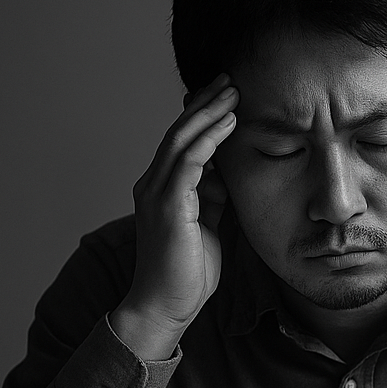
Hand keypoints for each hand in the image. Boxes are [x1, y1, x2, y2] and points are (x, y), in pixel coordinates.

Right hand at [111, 75, 238, 359]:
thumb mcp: (207, 228)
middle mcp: (153, 185)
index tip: (226, 97)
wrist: (165, 307)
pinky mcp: (167, 206)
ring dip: (209, 113)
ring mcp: (157, 194)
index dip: (202, 117)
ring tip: (233, 92)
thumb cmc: (186, 274)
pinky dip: (209, 139)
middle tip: (230, 80)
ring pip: (182, 139)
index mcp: (162, 190)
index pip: (181, 142)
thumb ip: (213, 200)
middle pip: (179, 132)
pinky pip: (188, 162)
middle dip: (205, 103)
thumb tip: (227, 176)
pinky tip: (228, 123)